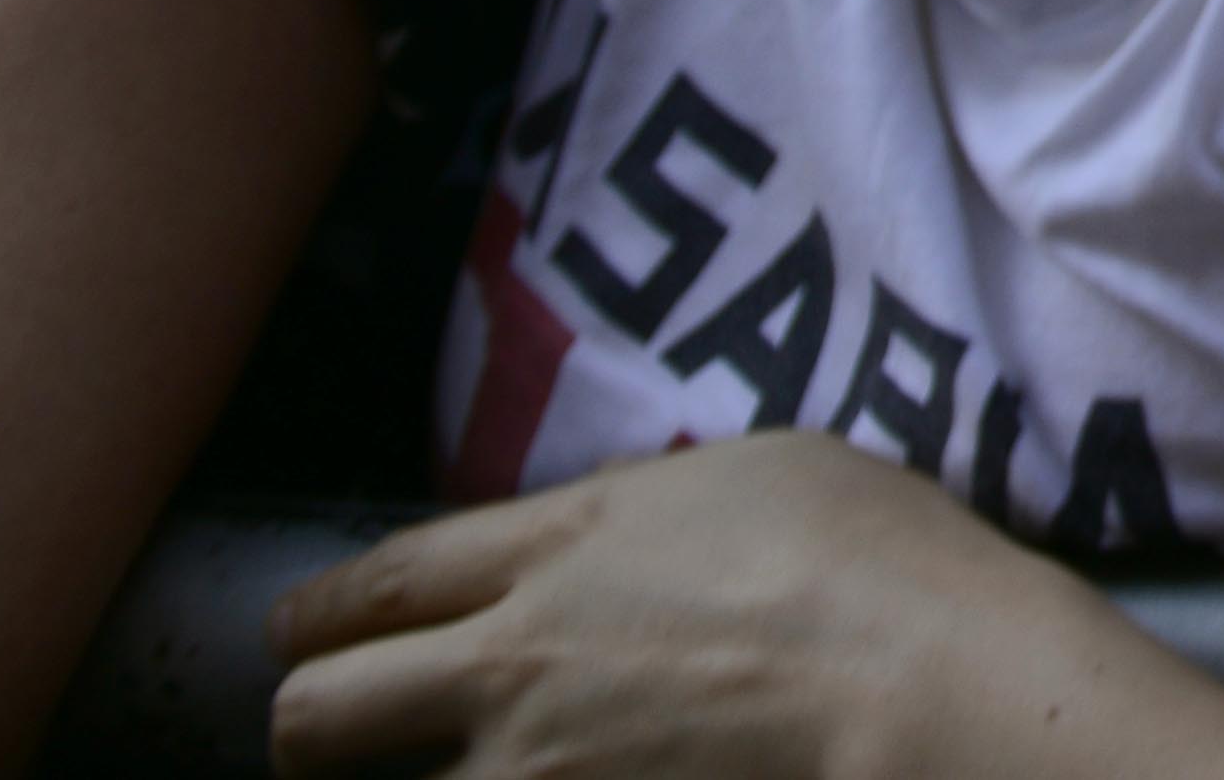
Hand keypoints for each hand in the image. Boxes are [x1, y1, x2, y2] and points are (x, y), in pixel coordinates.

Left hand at [265, 430, 1037, 774]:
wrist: (926, 686)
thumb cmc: (876, 558)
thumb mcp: (757, 473)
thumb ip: (644, 508)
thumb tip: (602, 530)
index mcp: (558, 544)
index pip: (374, 581)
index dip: (315, 614)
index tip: (297, 636)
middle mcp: (512, 663)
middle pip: (318, 713)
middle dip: (306, 729)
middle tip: (336, 737)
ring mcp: (536, 773)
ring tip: (476, 770)